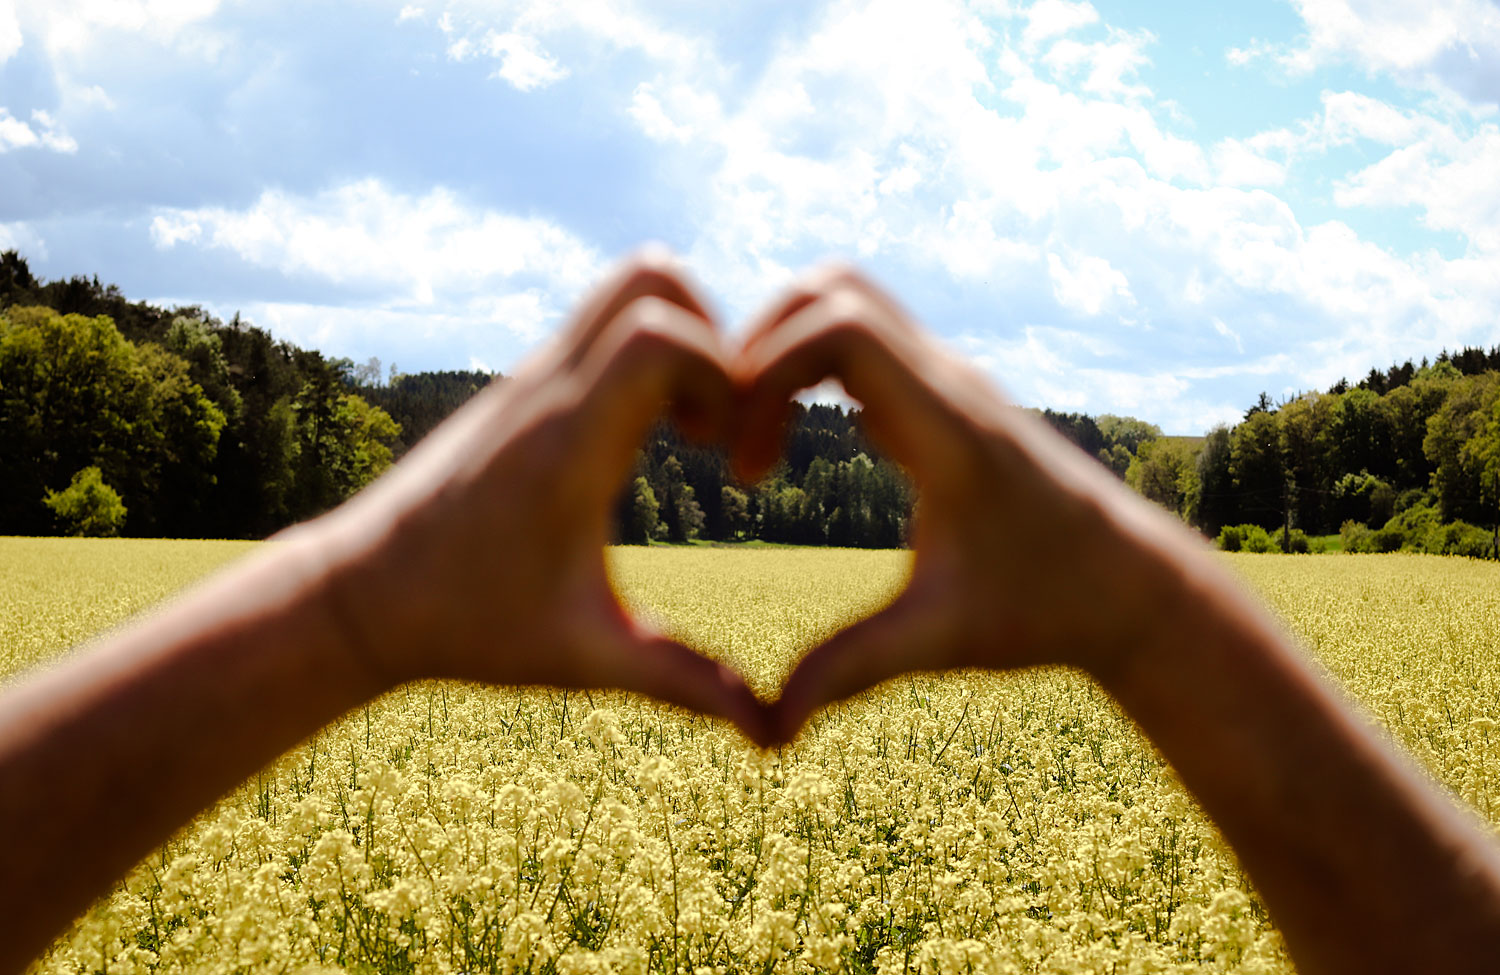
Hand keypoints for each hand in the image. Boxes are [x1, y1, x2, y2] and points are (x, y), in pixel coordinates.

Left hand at [304, 251, 773, 745]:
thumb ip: (683, 684)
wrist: (357, 596)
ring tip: (688, 429)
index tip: (724, 449)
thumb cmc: (465, 626)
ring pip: (621, 288)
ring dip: (678, 337)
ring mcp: (528, 379)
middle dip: (713, 332)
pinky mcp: (520, 388)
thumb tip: (771, 731)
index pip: (658, 336)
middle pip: (649, 275)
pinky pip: (597, 327)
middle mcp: (548, 392)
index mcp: (568, 446)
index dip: (722, 371)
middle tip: (718, 420)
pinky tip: (643, 441)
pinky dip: (643, 357)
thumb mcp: (584, 659)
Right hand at [731, 265, 1203, 743]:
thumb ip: (851, 671)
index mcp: (947, 427)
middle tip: (734, 435)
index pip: (842, 329)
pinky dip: (810, 367)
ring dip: (782, 350)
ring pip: (848, 301)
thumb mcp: (942, 640)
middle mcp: (948, 382)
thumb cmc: (1046, 607)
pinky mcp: (943, 393)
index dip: (765, 374)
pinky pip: (863, 338)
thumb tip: (767, 732)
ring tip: (757, 438)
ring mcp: (948, 379)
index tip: (746, 465)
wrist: (1131, 583)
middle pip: (833, 288)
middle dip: (758, 345)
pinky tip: (799, 445)